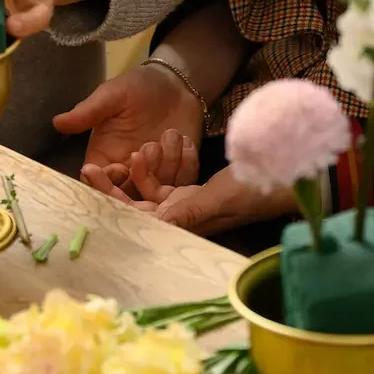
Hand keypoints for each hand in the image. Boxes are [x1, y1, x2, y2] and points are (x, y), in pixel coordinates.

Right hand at [53, 63, 204, 187]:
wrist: (175, 83)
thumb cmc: (138, 86)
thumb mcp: (112, 95)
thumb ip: (88, 112)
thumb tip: (57, 122)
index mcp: (106, 156)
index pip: (100, 181)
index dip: (107, 182)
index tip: (118, 166)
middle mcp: (129, 171)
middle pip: (129, 194)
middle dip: (142, 175)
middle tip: (149, 147)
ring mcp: (156, 174)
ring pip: (157, 190)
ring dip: (165, 166)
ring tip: (169, 134)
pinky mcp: (179, 171)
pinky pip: (183, 181)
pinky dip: (185, 165)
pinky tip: (185, 140)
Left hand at [84, 157, 293, 236]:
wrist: (286, 178)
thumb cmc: (257, 190)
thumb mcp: (221, 197)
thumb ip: (190, 209)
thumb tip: (158, 223)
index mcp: (183, 227)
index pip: (138, 219)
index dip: (111, 202)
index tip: (89, 182)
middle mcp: (179, 220)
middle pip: (134, 206)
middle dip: (113, 187)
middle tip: (88, 168)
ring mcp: (184, 205)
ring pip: (148, 191)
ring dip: (140, 170)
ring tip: (137, 148)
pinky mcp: (192, 193)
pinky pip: (165, 180)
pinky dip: (160, 165)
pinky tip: (159, 147)